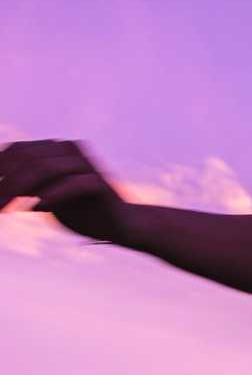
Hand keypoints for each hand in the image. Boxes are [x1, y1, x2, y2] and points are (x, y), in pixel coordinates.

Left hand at [0, 139, 134, 243]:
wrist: (118, 225)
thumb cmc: (79, 210)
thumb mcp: (44, 196)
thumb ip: (23, 187)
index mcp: (57, 149)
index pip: (18, 150)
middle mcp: (72, 150)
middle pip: (29, 158)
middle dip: (5, 181)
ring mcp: (88, 165)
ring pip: (47, 168)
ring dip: (20, 188)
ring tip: (5, 209)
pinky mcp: (101, 183)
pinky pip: (74, 184)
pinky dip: (53, 195)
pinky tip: (38, 208)